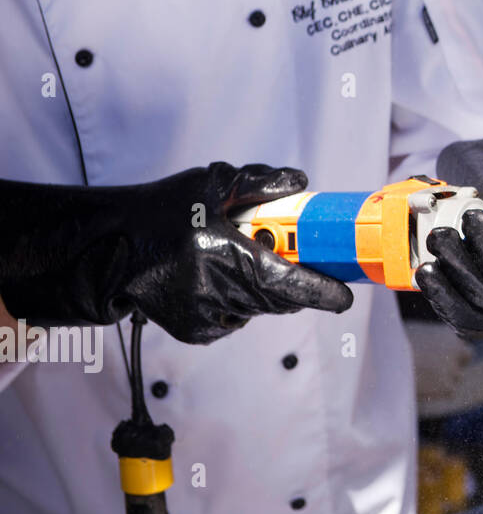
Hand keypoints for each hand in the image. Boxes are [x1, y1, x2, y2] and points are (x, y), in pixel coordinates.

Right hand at [0, 163, 353, 344]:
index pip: (287, 283)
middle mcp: (215, 290)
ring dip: (266, 291)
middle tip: (300, 263)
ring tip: (243, 261)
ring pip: (259, 309)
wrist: (107, 248)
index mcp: (223, 253)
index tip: (344, 295)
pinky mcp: (193, 331)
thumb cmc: (159, 212)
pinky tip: (221, 279)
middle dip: (296, 286)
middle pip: (278, 300)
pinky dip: (240, 302)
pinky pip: (235, 319)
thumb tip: (299, 184)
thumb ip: (259, 182)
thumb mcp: (210, 184)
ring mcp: (203, 315)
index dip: (321, 291)